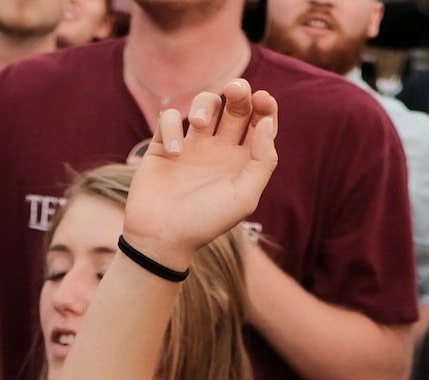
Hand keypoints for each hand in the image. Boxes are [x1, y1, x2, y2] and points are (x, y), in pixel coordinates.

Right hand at [122, 80, 277, 271]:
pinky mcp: (163, 145)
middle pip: (235, 106)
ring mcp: (191, 146)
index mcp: (242, 160)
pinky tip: (173, 153)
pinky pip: (170, 117)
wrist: (161, 238)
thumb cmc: (205, 222)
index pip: (260, 122)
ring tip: (200, 124)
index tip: (261, 99)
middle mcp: (219, 149)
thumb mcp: (244, 197)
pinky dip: (172, 126)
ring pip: (205, 104)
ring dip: (206, 104)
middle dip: (239, 91)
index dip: (265, 105)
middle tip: (235, 91)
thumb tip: (266, 124)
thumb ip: (264, 161)